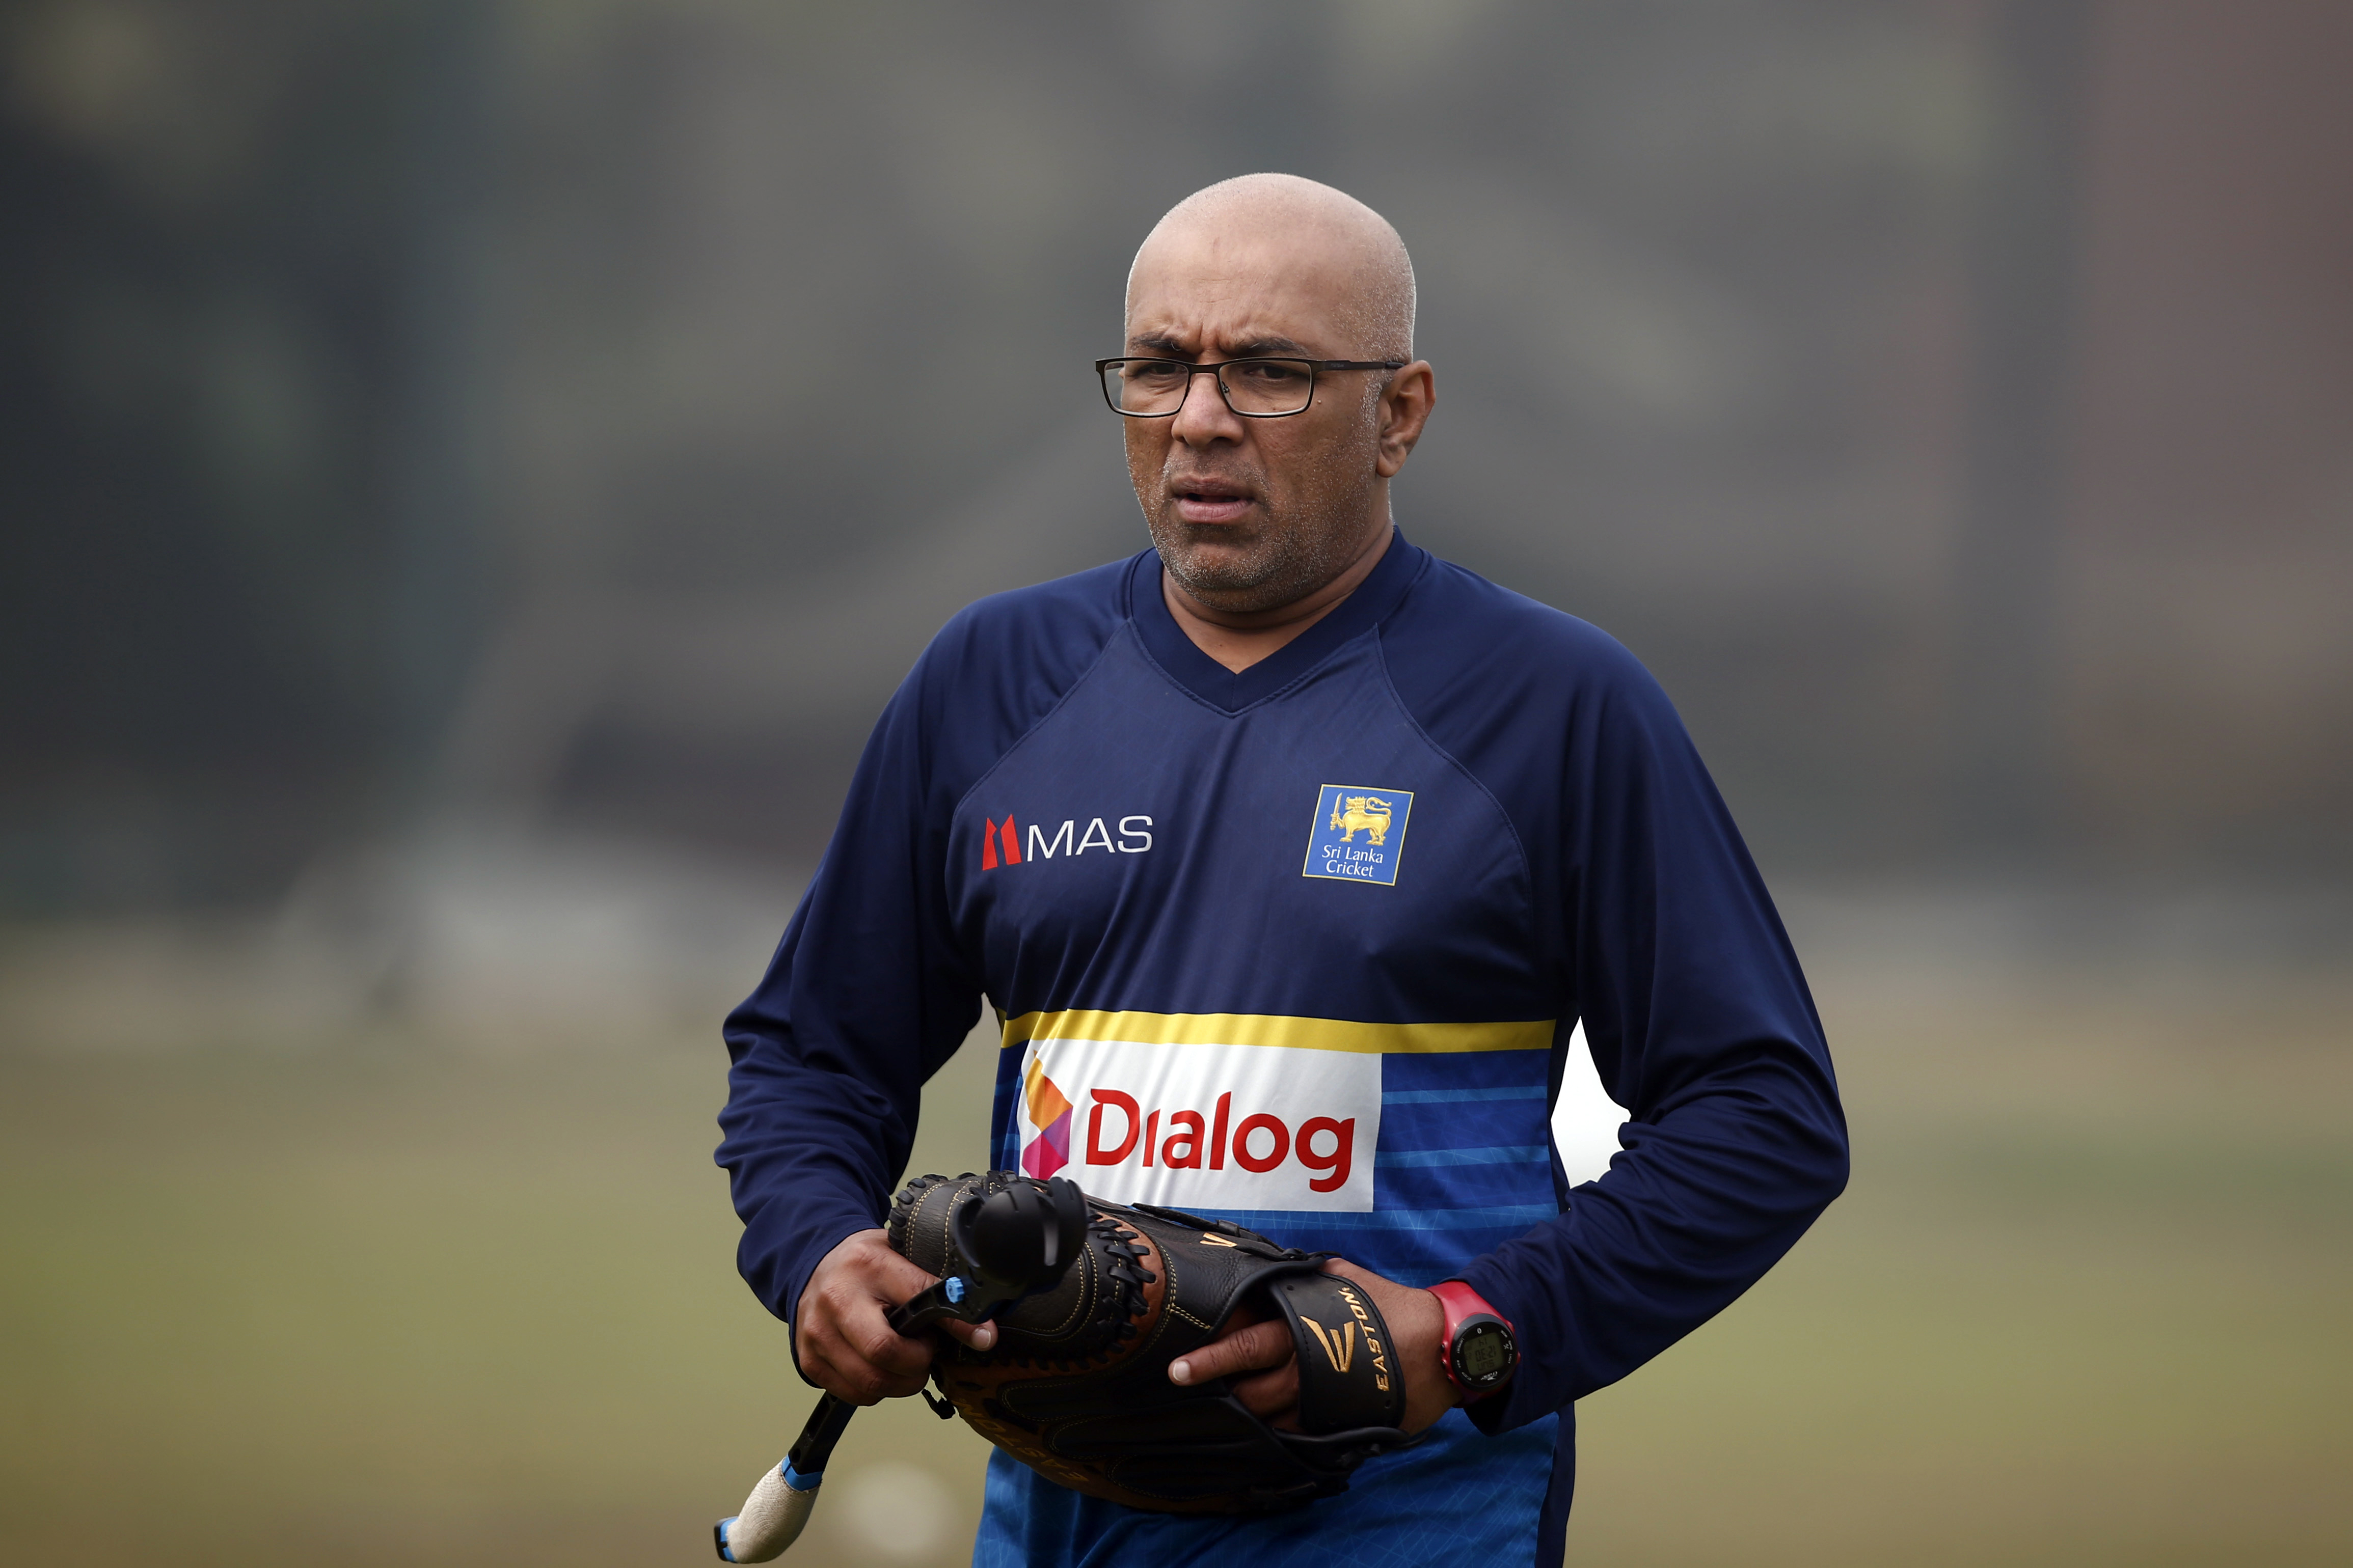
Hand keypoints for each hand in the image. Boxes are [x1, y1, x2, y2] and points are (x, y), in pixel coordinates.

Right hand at [793, 1228, 995, 1404]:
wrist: (814, 1266)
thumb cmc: (866, 1264)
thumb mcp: (903, 1257)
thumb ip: (937, 1284)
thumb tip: (983, 1329)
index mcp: (869, 1265)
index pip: (920, 1298)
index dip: (957, 1323)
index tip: (983, 1337)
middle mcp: (837, 1300)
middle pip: (885, 1353)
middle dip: (918, 1363)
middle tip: (926, 1352)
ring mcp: (818, 1333)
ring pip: (870, 1382)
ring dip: (901, 1382)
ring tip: (905, 1358)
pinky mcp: (809, 1361)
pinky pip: (855, 1394)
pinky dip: (877, 1389)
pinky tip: (880, 1365)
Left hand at [1165, 1259, 1456, 1434]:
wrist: (1443, 1346)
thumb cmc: (1392, 1306)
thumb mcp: (1345, 1278)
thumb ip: (1306, 1276)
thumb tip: (1273, 1265)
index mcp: (1302, 1326)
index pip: (1243, 1343)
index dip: (1208, 1357)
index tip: (1177, 1369)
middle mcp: (1307, 1367)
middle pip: (1247, 1391)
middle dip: (1221, 1393)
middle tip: (1198, 1391)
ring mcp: (1323, 1402)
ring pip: (1267, 1418)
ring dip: (1247, 1415)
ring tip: (1231, 1408)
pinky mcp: (1340, 1426)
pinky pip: (1297, 1436)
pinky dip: (1279, 1433)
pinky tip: (1270, 1426)